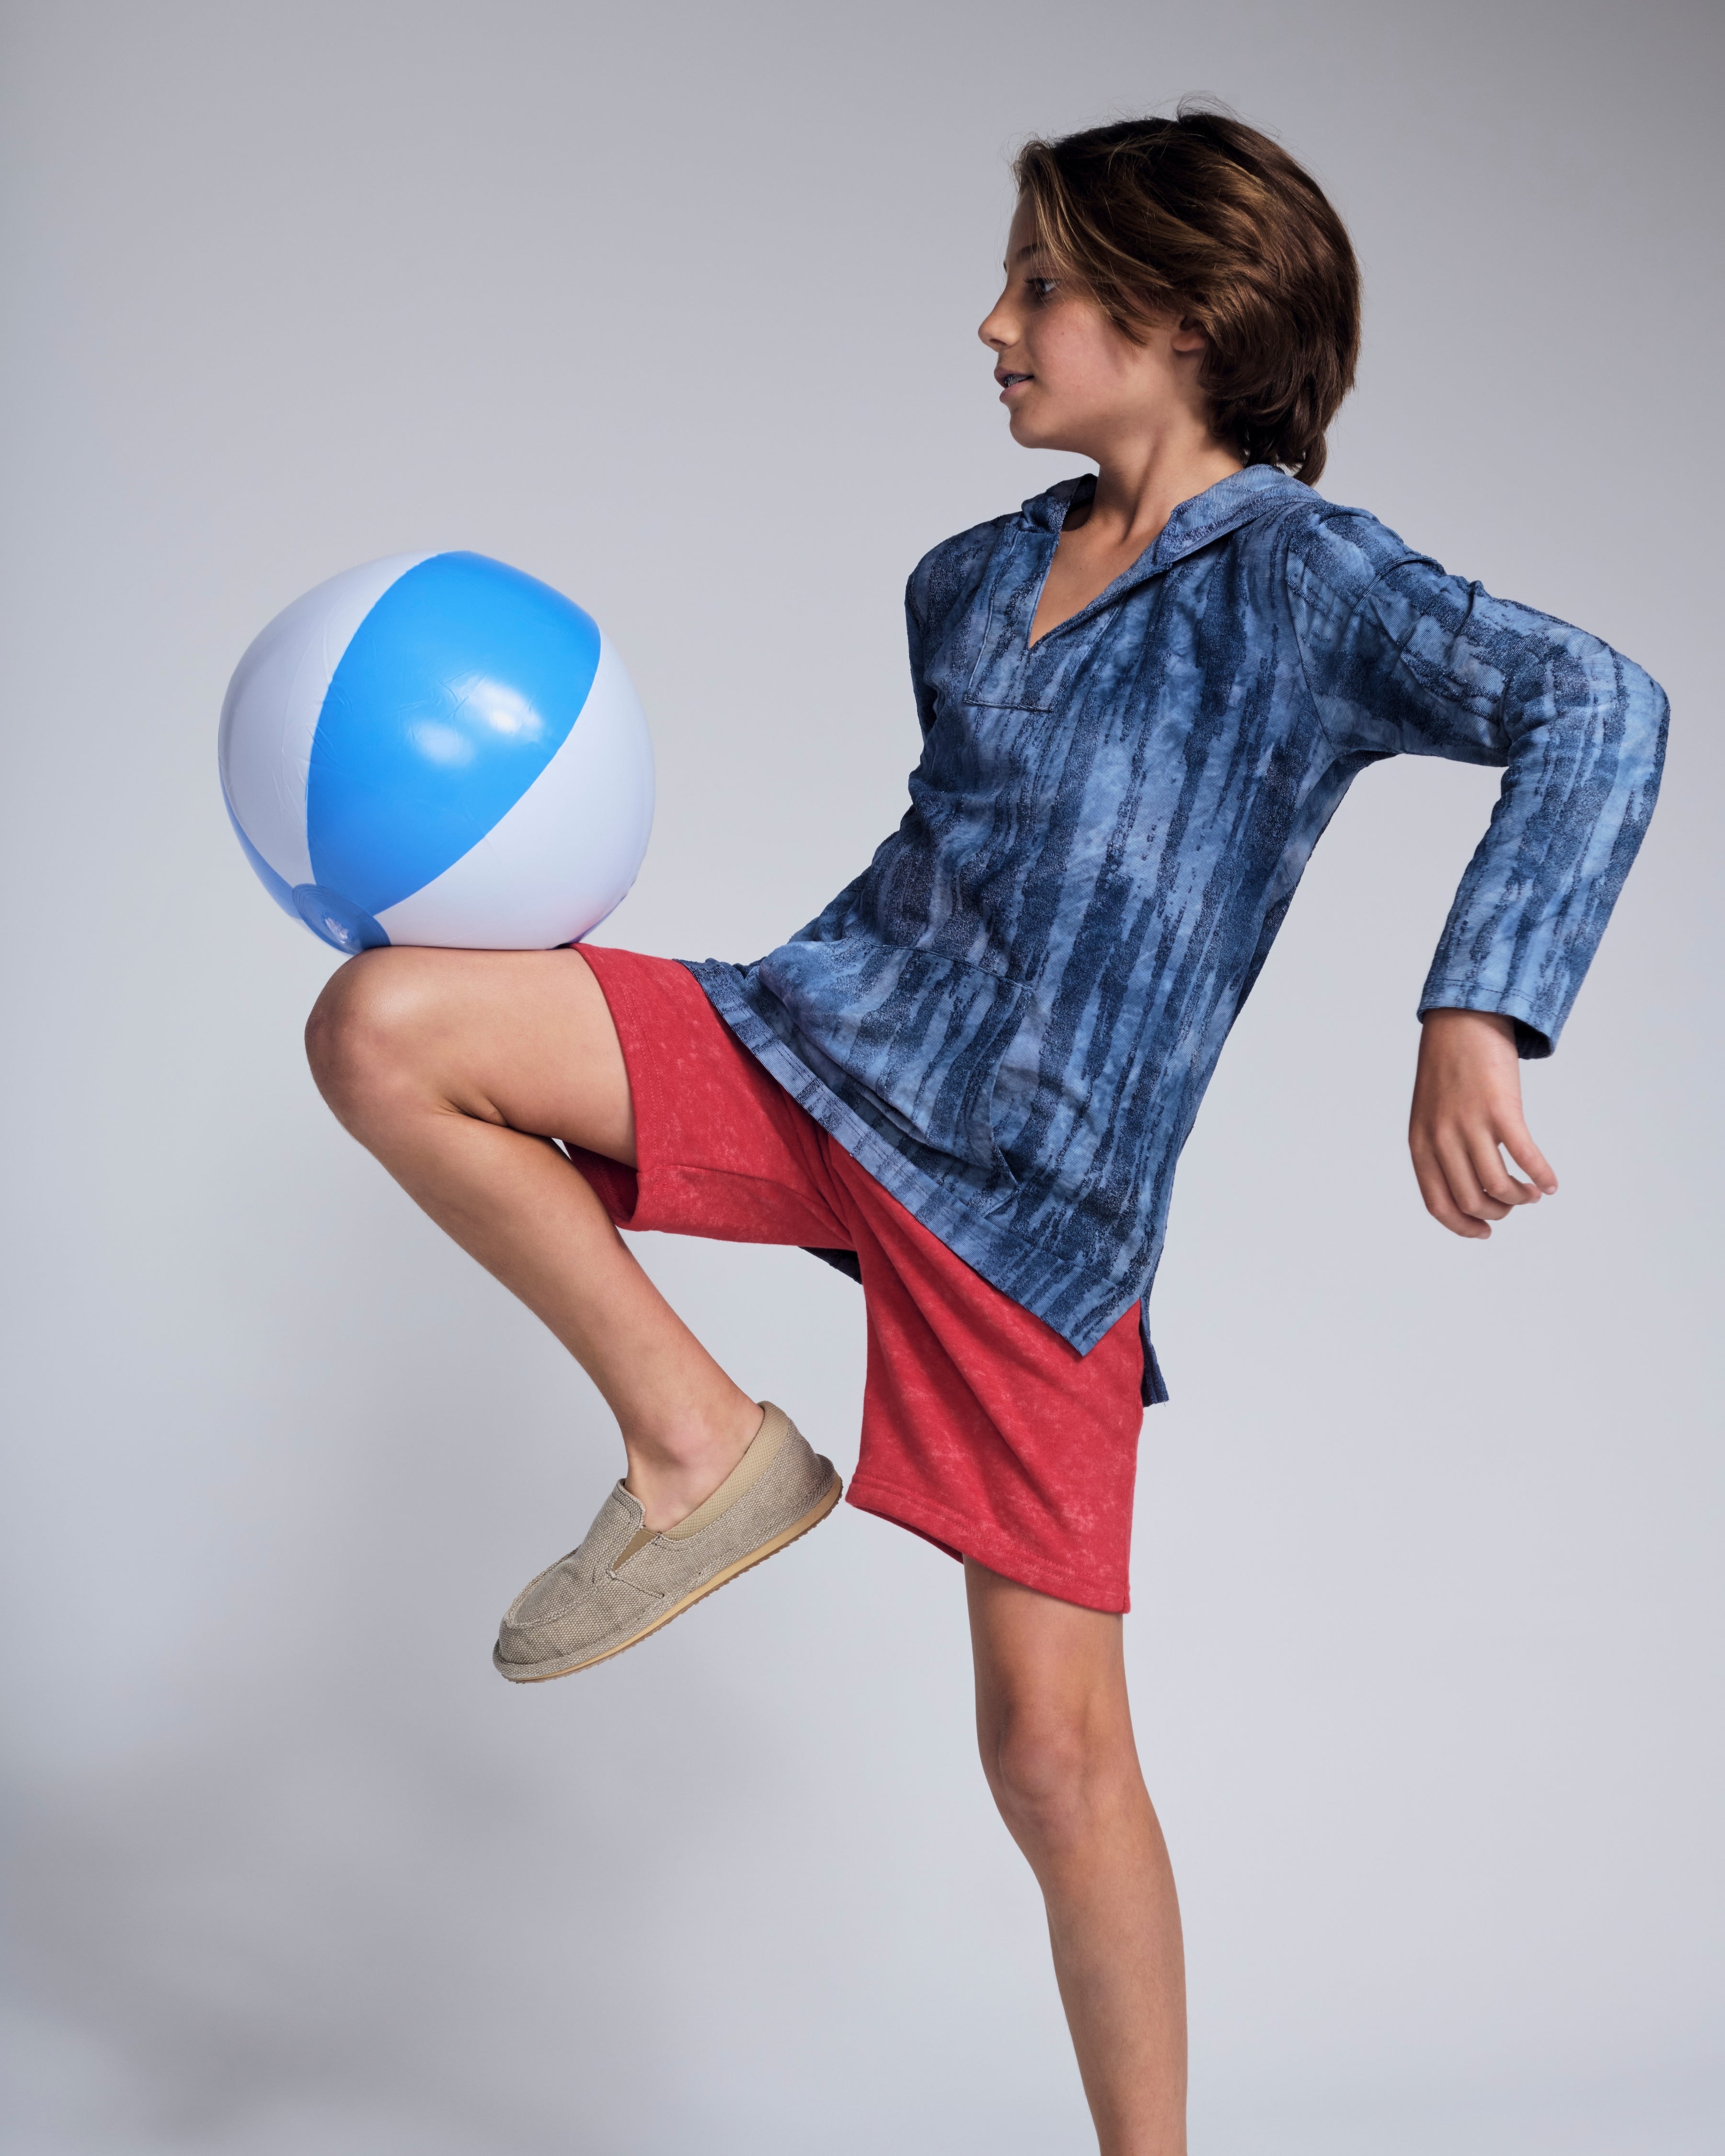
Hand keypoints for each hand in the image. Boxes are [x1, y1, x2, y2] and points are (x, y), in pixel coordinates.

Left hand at [1408, 1009, 1556, 1239]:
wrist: (1461, 1020)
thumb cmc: (1448, 1068)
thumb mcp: (1430, 1114)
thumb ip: (1441, 1149)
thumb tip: (1469, 1187)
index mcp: (1420, 1144)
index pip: (1438, 1204)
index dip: (1463, 1226)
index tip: (1484, 1232)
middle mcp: (1441, 1139)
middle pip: (1472, 1200)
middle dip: (1498, 1212)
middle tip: (1513, 1204)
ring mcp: (1470, 1124)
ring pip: (1498, 1186)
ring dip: (1520, 1198)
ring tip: (1532, 1194)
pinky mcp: (1501, 1110)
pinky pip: (1525, 1157)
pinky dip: (1542, 1176)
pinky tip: (1551, 1183)